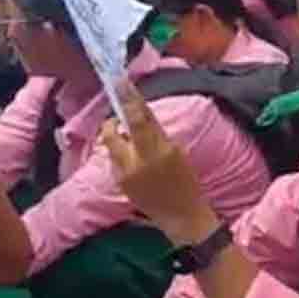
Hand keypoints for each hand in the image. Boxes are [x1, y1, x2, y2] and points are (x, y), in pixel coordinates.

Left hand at [102, 78, 215, 243]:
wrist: (182, 217)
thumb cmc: (187, 182)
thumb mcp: (178, 153)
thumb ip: (157, 135)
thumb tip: (141, 118)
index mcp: (158, 150)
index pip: (139, 118)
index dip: (128, 98)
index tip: (119, 80)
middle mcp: (136, 161)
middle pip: (112, 132)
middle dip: (114, 123)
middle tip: (120, 120)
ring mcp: (124, 174)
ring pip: (110, 146)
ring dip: (118, 139)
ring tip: (132, 143)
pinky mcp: (119, 183)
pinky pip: (114, 161)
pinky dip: (121, 155)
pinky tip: (136, 162)